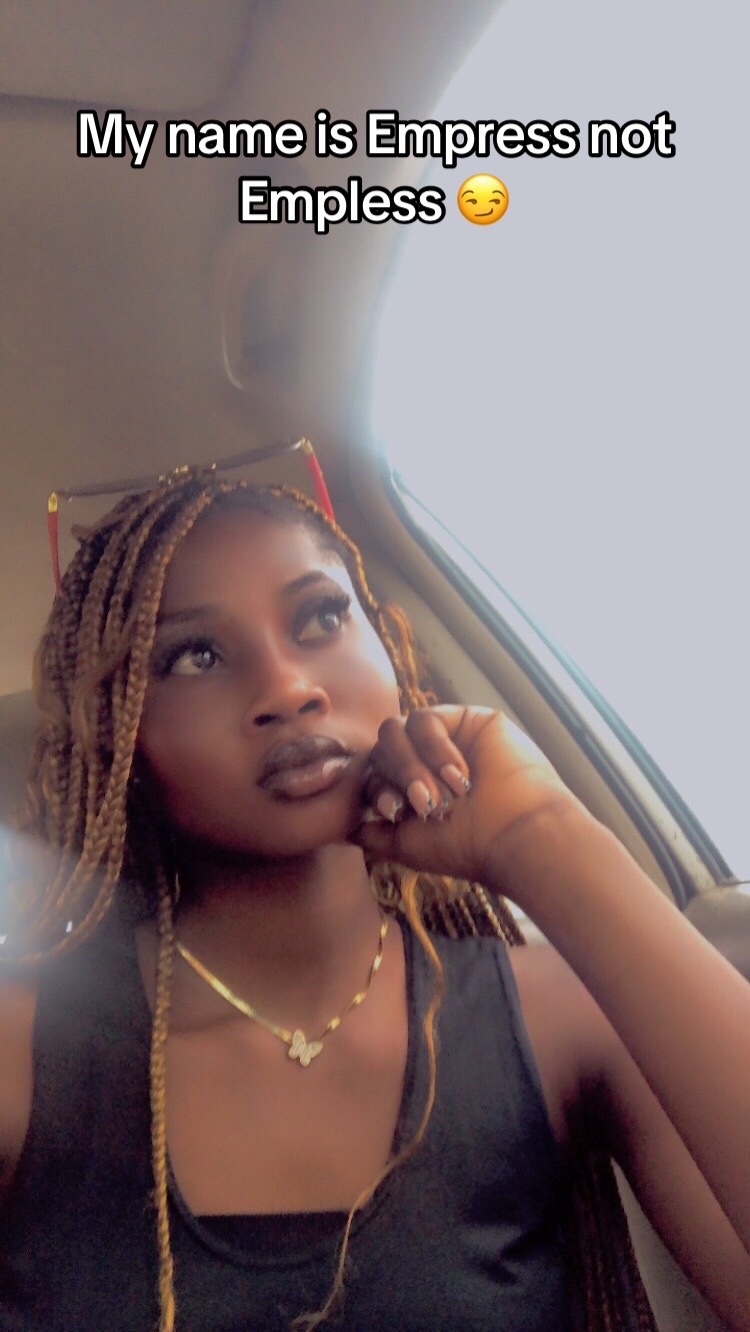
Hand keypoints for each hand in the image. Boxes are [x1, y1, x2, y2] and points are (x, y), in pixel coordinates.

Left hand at [349, 705, 577, 888]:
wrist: (514, 835)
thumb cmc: (465, 846)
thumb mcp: (406, 845)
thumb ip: (371, 833)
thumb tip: (342, 824)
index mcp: (412, 788)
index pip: (373, 774)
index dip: (374, 787)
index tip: (391, 810)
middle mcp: (426, 761)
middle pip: (381, 749)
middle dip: (398, 777)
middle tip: (424, 804)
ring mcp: (445, 739)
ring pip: (396, 731)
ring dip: (413, 765)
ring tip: (442, 793)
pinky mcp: (466, 718)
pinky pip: (425, 719)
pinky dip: (435, 748)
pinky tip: (459, 774)